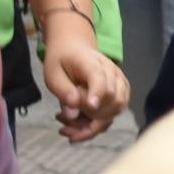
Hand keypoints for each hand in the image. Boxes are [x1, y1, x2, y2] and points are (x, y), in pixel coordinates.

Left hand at [37, 22, 129, 141]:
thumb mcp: (52, 74)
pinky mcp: (121, 92)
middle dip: (90, 115)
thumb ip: (63, 92)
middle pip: (112, 98)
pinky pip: (115, 112)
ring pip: (117, 108)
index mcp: (91, 63)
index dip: (97, 92)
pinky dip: (99, 123)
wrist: (74, 49)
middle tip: (61, 118)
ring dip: (95, 123)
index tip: (91, 106)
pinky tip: (81, 123)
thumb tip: (72, 113)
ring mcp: (119, 82)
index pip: (99, 78)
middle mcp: (112, 72)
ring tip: (69, 125)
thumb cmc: (62, 61)